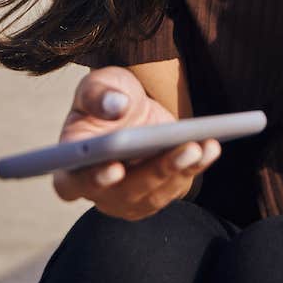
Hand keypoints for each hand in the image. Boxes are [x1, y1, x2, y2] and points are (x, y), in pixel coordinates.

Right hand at [53, 67, 220, 220]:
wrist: (130, 106)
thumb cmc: (106, 97)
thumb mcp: (98, 85)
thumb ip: (98, 94)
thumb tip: (114, 106)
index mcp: (71, 167)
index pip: (73, 183)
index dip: (91, 180)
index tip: (113, 168)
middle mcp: (99, 191)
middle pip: (126, 191)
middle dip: (157, 170)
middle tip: (185, 148)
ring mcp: (130, 197)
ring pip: (156, 193)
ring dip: (181, 170)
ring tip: (204, 145)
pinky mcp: (158, 191)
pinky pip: (177, 184)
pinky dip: (196, 166)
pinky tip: (211, 147)